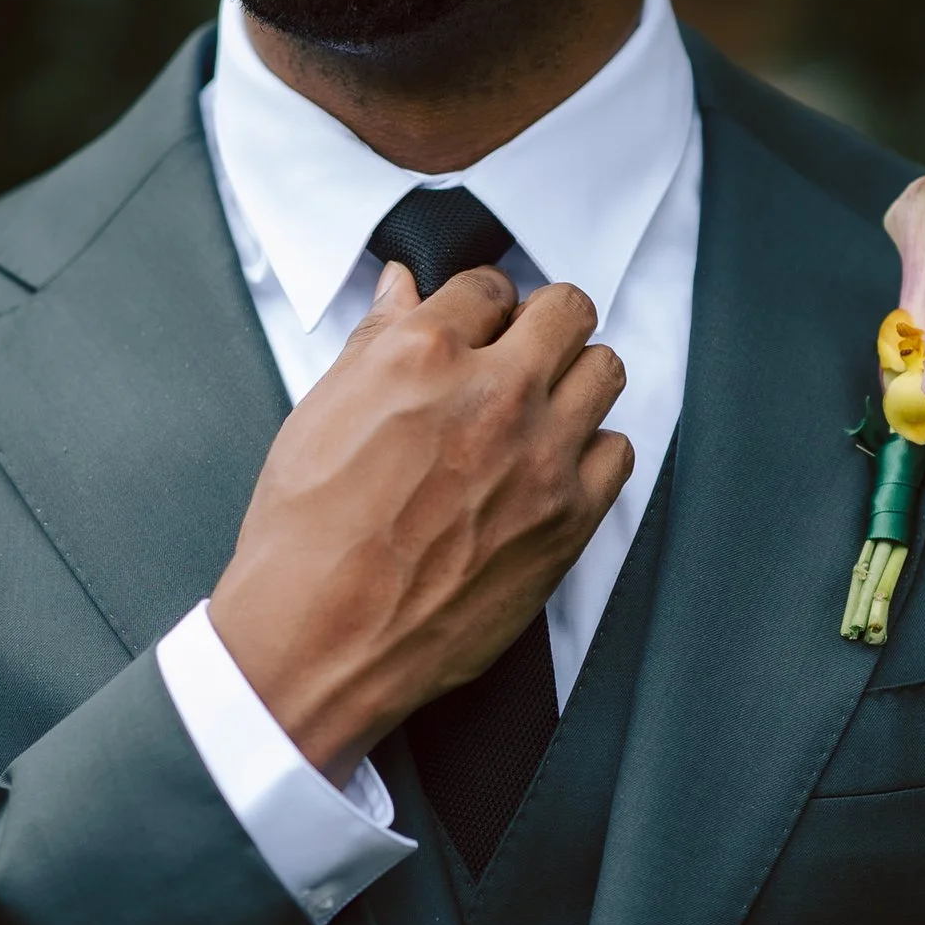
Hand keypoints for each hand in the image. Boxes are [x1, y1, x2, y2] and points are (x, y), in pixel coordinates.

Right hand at [208, 264, 630, 778]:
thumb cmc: (305, 538)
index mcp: (423, 355)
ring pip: (605, 371)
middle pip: (567, 312)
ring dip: (577, 379)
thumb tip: (398, 290)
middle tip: (523, 353)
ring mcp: (541, 456)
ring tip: (543, 409)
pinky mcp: (569, 518)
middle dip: (544, 323)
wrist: (321, 640)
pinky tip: (555, 469)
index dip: (483, 305)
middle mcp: (494, 394)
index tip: (480, 327)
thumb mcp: (319, 416)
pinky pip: (619, 452)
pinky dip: (593, 452)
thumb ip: (372, 343)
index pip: (489, 285)